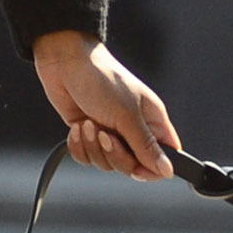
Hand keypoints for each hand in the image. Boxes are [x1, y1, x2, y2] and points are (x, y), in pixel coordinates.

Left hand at [31, 32, 177, 178]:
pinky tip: (78, 127)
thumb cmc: (102, 78)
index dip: (151, 169)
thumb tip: (167, 170)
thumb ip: (146, 146)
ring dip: (93, 147)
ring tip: (89, 123)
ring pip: (106, 163)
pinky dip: (79, 146)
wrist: (65, 62)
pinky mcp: (89, 134)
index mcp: (152, 121)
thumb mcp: (127, 115)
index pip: (162, 157)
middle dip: (115, 155)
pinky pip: (86, 157)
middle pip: (131, 166)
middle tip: (106, 134)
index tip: (136, 167)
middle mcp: (133, 129)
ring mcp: (110, 132)